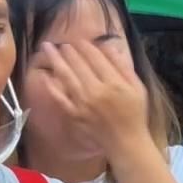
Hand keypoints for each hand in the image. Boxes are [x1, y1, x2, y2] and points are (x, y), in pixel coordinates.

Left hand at [39, 39, 149, 157]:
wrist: (126, 142)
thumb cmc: (135, 114)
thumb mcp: (138, 88)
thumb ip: (124, 68)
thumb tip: (109, 48)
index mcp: (114, 83)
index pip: (96, 58)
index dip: (86, 47)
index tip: (80, 41)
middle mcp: (96, 91)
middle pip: (78, 64)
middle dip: (68, 50)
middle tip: (61, 43)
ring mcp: (83, 103)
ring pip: (66, 76)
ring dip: (55, 60)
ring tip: (47, 48)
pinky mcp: (74, 114)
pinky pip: (60, 97)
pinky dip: (51, 86)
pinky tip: (45, 75)